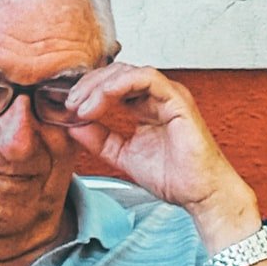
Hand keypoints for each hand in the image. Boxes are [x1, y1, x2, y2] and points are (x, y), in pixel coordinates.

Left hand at [55, 56, 254, 236]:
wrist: (200, 194)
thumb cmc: (174, 176)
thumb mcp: (123, 156)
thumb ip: (99, 140)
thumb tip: (73, 125)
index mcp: (146, 105)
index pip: (111, 84)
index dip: (86, 91)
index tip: (66, 107)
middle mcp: (157, 95)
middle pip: (115, 73)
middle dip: (88, 85)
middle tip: (70, 104)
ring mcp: (168, 95)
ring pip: (127, 71)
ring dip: (99, 85)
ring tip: (81, 106)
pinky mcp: (177, 99)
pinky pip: (146, 78)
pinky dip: (118, 85)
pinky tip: (100, 101)